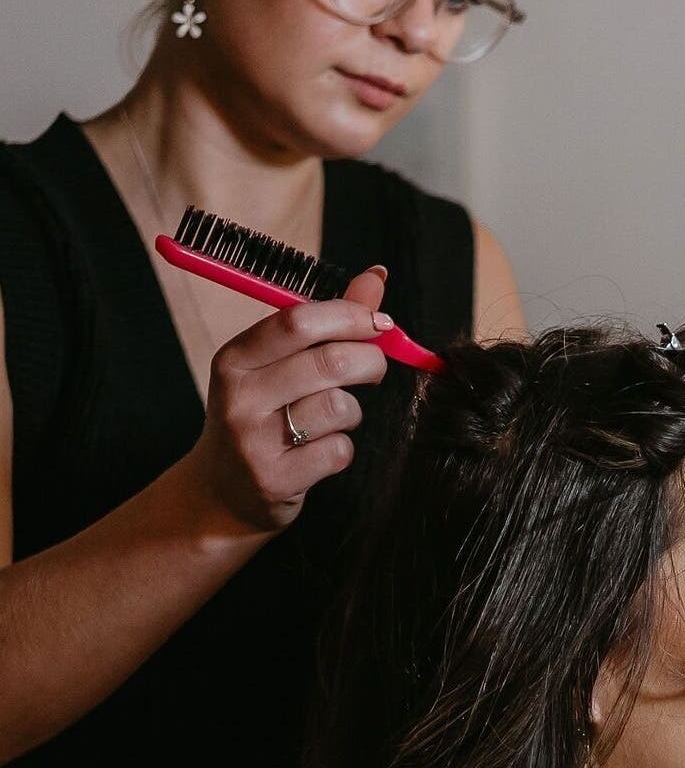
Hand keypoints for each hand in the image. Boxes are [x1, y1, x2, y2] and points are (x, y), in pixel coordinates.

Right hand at [187, 266, 391, 533]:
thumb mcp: (278, 364)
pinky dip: (342, 448)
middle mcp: (239, 396)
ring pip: (339, 407)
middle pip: (330, 362)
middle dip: (369, 362)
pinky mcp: (274, 479)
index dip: (351, 316)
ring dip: (353, 411)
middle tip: (372, 370)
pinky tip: (320, 451)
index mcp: (236, 358)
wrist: (221, 492)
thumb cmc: (263, 414)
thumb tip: (376, 275)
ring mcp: (253, 441)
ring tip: (336, 417)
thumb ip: (329, 321)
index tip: (379, 324)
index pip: (299, 321)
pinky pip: (338, 450)